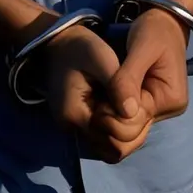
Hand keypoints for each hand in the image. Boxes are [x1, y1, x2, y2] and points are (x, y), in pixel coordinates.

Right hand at [43, 24, 147, 162]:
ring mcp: (75, 129)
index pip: (115, 138)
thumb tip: (134, 113)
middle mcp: (72, 129)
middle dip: (131, 128)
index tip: (133, 96)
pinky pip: (105, 139)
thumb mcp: (101, 58)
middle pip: (114, 149)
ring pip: (111, 148)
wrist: (59, 44)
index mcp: (75, 115)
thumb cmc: (80, 48)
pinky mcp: (80, 125)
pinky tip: (121, 107)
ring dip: (126, 130)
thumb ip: (119, 85)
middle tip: (132, 100)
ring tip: (127, 103)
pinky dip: (118, 129)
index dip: (132, 121)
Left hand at [92, 9, 190, 160]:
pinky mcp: (146, 106)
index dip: (109, 114)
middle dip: (107, 120)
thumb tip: (124, 110)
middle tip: (93, 97)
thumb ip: (130, 77)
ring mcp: (156, 110)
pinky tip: (100, 99)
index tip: (95, 97)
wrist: (164, 23)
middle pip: (130, 133)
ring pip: (126, 132)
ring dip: (107, 120)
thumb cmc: (154, 31)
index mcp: (170, 99)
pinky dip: (110, 115)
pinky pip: (125, 121)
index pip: (134, 121)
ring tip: (96, 98)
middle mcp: (165, 111)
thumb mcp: (142, 47)